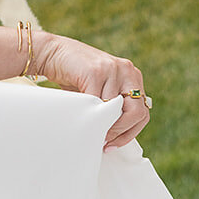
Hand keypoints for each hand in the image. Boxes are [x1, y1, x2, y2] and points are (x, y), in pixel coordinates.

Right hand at [31, 31, 151, 149]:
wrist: (55, 54)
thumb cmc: (77, 78)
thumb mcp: (101, 91)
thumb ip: (112, 107)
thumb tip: (114, 138)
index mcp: (133, 77)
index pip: (143, 112)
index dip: (130, 132)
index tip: (113, 144)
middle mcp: (127, 71)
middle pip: (136, 112)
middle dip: (120, 132)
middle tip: (103, 141)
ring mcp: (113, 69)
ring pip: (115, 109)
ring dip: (102, 125)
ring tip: (90, 131)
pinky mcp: (96, 71)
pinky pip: (96, 102)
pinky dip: (89, 114)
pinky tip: (82, 118)